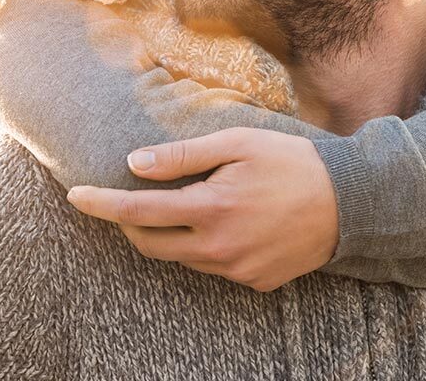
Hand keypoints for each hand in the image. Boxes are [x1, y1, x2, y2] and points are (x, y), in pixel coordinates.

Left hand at [67, 127, 338, 290]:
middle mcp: (218, 249)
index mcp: (210, 209)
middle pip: (150, 244)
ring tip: (182, 203)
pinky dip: (202, 245)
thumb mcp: (237, 143)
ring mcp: (236, 271)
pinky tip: (225, 221)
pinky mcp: (254, 282)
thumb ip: (183, 156)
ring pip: (181, 257)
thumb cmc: (291, 161)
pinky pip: (212, 267)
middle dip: (127, 222)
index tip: (75, 196)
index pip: (138, 211)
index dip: (102, 204)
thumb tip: (135, 163)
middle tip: (122, 198)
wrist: (350, 201)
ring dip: (167, 233)